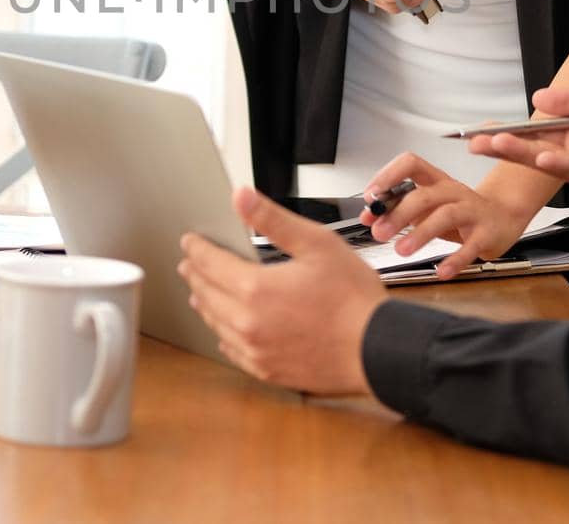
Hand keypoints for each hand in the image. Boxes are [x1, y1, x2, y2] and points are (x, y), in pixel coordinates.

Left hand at [178, 188, 385, 394]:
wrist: (378, 350)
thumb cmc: (354, 298)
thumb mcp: (316, 244)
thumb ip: (273, 220)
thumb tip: (241, 196)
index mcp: (255, 289)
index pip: (210, 264)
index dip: (197, 249)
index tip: (190, 241)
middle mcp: (248, 324)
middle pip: (207, 295)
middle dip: (196, 276)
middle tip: (189, 265)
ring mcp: (256, 351)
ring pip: (216, 325)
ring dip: (206, 305)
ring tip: (200, 294)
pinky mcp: (269, 371)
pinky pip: (233, 352)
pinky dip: (224, 335)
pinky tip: (227, 332)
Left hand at [360, 154, 534, 278]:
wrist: (502, 217)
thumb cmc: (459, 212)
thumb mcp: (427, 207)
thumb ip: (397, 210)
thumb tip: (368, 217)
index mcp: (435, 181)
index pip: (410, 164)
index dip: (388, 176)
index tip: (371, 196)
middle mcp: (453, 191)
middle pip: (424, 195)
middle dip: (399, 213)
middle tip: (380, 232)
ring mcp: (472, 210)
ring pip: (446, 215)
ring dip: (421, 233)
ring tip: (402, 250)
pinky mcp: (487, 233)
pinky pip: (470, 246)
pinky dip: (455, 260)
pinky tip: (441, 271)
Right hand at [471, 81, 568, 220]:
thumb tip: (539, 97)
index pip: (536, 131)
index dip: (509, 130)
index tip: (478, 130)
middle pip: (534, 150)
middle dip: (503, 147)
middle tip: (472, 143)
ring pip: (551, 161)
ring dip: (523, 155)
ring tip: (496, 146)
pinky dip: (562, 163)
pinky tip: (543, 158)